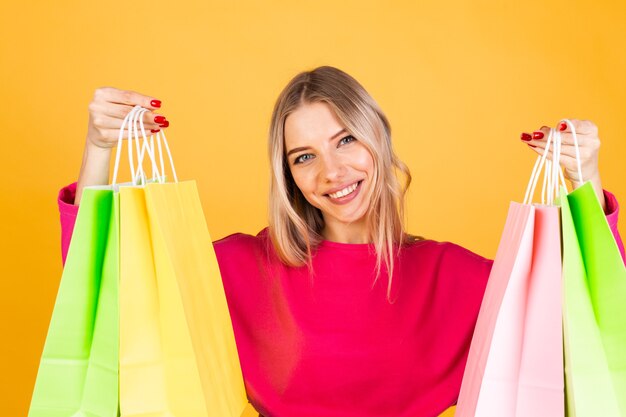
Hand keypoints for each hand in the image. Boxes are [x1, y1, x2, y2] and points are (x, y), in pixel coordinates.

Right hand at [75, 87, 168, 204]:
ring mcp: (99, 121)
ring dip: (147, 125)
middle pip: (128, 111)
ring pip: (129, 124)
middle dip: (148, 115)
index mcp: (102, 93)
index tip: (159, 104)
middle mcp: (97, 106)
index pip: (127, 96)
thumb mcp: (120, 104)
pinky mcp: (103, 135)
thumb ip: (134, 103)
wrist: (96, 133)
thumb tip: (156, 106)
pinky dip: (141, 133)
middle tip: (162, 118)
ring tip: (160, 126)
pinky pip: (127, 134)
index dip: (144, 100)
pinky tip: (152, 132)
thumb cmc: (112, 114)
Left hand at [521, 119, 605, 210]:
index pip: (577, 125)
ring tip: (528, 139)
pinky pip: (556, 157)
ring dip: (540, 143)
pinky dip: (543, 152)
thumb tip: (540, 131)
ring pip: (557, 147)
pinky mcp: (576, 165)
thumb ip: (558, 131)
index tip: (557, 126)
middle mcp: (591, 141)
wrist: (585, 170)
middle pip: (564, 137)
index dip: (567, 126)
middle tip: (531, 134)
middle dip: (545, 135)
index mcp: (591, 129)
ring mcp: (584, 154)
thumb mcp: (572, 135)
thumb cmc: (576, 148)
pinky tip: (534, 147)